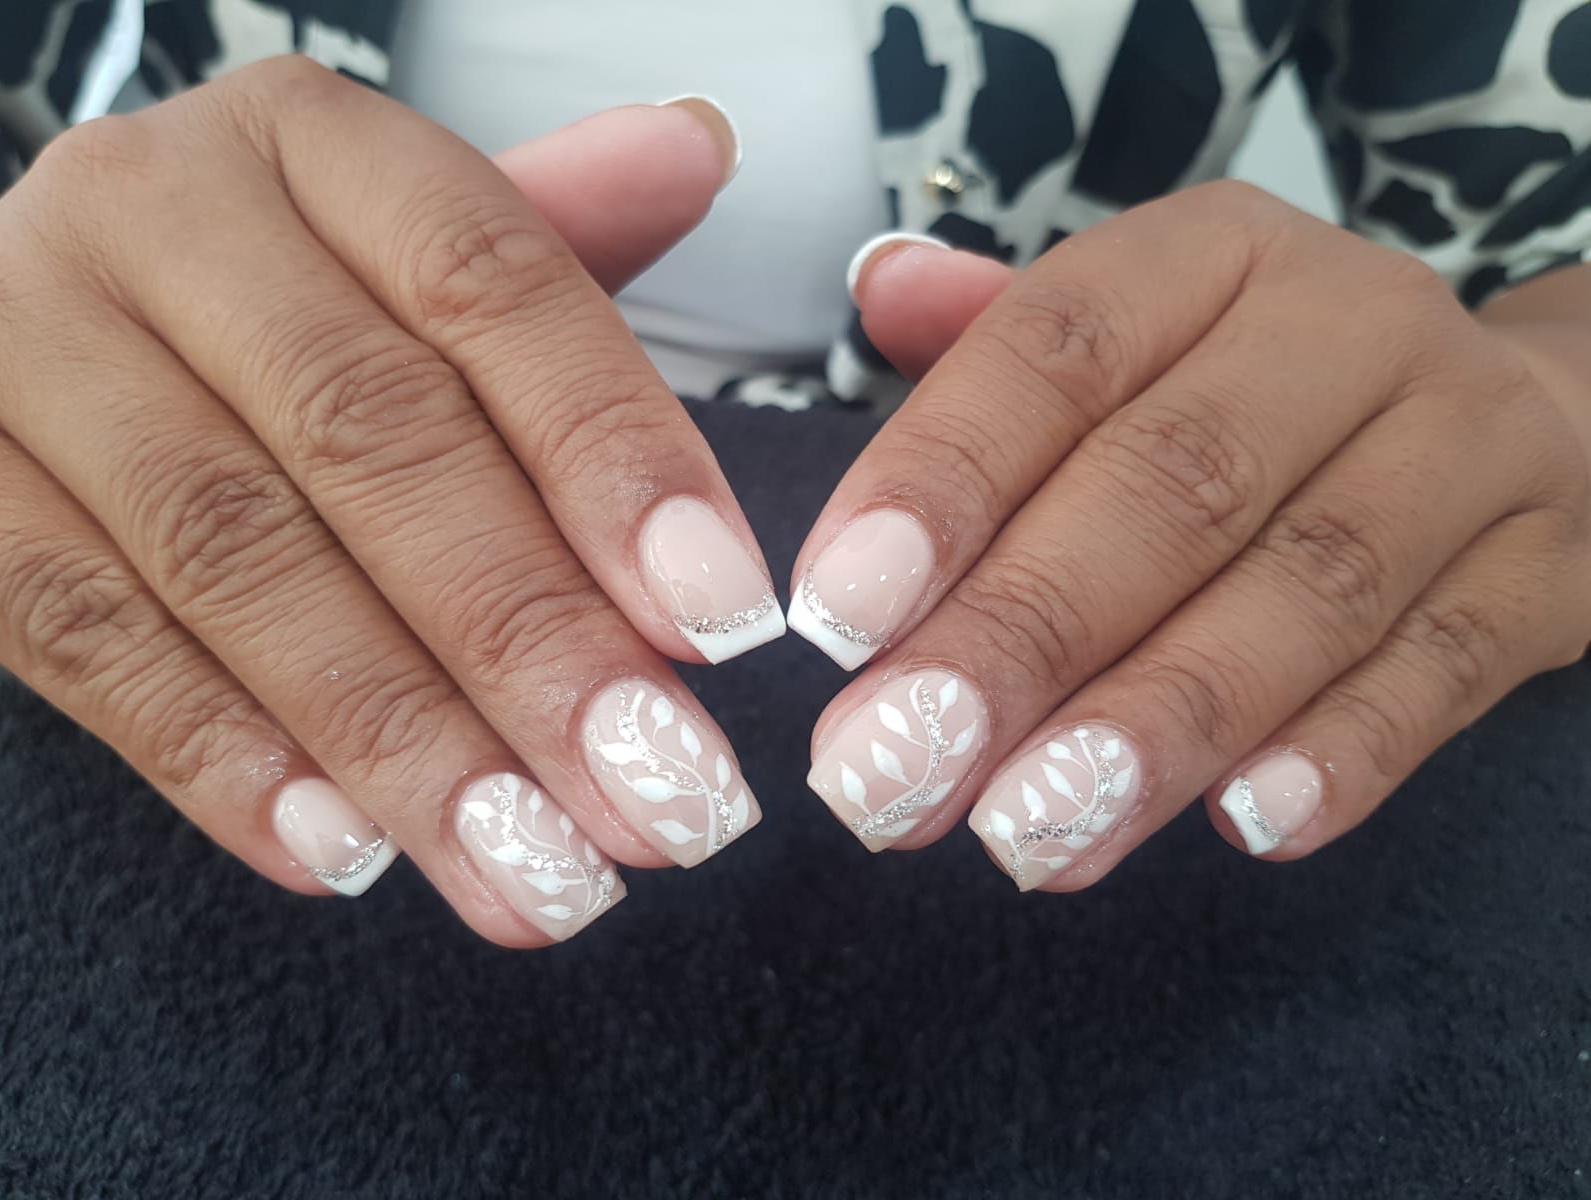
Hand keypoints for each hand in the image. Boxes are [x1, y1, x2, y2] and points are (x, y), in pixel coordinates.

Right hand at [0, 58, 781, 944]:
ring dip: (403, 738)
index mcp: (313, 143)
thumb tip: (696, 148)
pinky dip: (223, 758)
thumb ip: (549, 239)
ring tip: (538, 867)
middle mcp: (157, 213)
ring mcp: (25, 341)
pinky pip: (83, 636)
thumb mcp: (414, 242)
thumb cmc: (292, 295)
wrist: (65, 314)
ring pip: (238, 559)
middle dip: (530, 640)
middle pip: (374, 440)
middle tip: (658, 795)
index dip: (615, 456)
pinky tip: (349, 856)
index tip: (721, 617)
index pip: (491, 285)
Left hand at [800, 182, 1590, 888]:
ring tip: (1030, 830)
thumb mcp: (1139, 329)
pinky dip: (1344, 751)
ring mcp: (1467, 446)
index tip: (840, 616)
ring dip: (1158, 722)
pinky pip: (1445, 666)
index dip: (943, 480)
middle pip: (1174, 483)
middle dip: (1021, 638)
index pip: (1059, 349)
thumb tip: (883, 288)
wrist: (1524, 413)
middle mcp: (1348, 326)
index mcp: (1212, 256)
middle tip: (896, 768)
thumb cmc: (1259, 389)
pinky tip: (1243, 828)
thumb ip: (1001, 337)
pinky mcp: (1545, 569)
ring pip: (1307, 589)